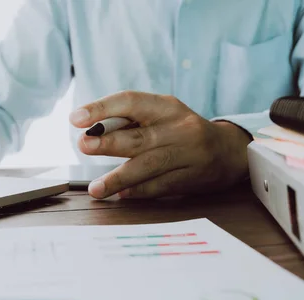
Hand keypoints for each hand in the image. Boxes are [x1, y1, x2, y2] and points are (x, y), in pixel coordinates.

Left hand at [69, 91, 251, 198]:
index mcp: (165, 107)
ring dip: (117, 178)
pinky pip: (159, 186)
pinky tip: (121, 194)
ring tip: (96, 188)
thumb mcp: (161, 115)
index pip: (130, 101)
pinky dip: (138, 191)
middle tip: (83, 145)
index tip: (76, 118)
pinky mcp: (190, 178)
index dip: (101, 109)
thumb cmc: (181, 130)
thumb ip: (129, 121)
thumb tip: (90, 131)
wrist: (227, 151)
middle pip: (139, 136)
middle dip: (107, 143)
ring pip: (147, 166)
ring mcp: (186, 154)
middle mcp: (178, 128)